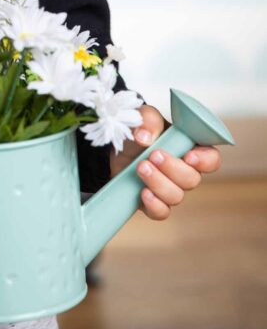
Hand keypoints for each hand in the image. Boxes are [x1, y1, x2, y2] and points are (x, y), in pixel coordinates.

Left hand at [109, 104, 221, 219]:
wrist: (116, 148)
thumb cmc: (138, 130)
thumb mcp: (142, 116)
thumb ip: (148, 120)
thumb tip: (145, 137)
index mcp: (189, 148)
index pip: (211, 159)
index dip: (205, 161)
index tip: (189, 156)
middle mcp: (183, 171)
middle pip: (192, 179)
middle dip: (173, 168)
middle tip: (154, 155)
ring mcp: (169, 188)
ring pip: (176, 196)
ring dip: (158, 182)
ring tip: (141, 167)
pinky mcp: (153, 202)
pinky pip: (161, 212)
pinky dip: (154, 204)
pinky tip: (142, 192)